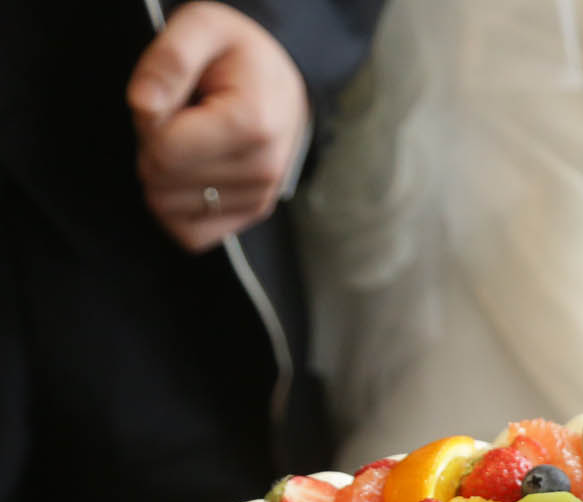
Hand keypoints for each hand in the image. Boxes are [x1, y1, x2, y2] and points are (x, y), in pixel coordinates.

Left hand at [127, 3, 308, 252]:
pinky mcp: (252, 215)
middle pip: (160, 180)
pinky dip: (175, 208)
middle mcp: (263, 170)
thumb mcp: (202, 28)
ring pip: (166, 208)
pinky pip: (188, 234)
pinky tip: (189, 174)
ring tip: (192, 140)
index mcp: (251, 124)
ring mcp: (260, 198)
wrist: (281, 83)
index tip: (171, 99)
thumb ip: (169, 59)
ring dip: (163, 174)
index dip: (147, 121)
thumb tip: (143, 108)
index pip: (163, 151)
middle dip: (153, 146)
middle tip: (181, 117)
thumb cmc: (236, 54)